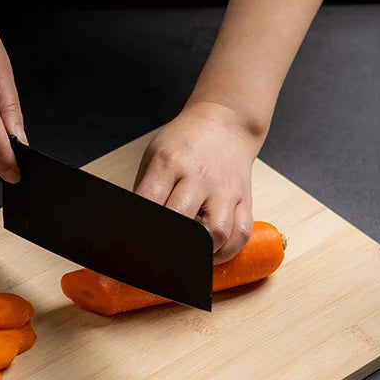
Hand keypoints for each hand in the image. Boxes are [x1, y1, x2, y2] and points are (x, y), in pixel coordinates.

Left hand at [133, 101, 259, 261]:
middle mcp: (199, 176)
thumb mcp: (155, 157)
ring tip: (190, 258)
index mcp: (169, 163)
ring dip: (202, 253)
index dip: (141, 228)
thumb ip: (146, 191)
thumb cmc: (185, 144)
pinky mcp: (244, 199)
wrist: (225, 122)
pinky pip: (241, 232)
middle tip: (160, 257)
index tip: (135, 244)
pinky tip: (214, 253)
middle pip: (183, 221)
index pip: (150, 202)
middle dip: (169, 245)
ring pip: (218, 231)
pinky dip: (228, 250)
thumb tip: (136, 229)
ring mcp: (224, 189)